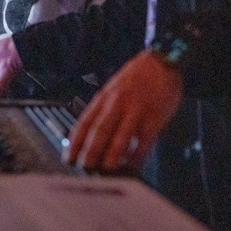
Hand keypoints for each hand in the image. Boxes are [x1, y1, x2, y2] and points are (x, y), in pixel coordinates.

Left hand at [65, 50, 182, 171]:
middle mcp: (117, 103)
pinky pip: (144, 140)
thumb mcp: (113, 89)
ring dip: (112, 155)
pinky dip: (137, 155)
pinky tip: (133, 165)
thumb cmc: (136, 78)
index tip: (68, 158)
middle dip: (90, 151)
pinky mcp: (154, 116)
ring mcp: (136, 110)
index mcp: (104, 97)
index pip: (84, 122)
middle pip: (99, 130)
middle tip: (84, 168)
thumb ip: (103, 110)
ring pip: (120, 135)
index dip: (75, 142)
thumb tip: (90, 136)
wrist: (162, 60)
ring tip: (105, 170)